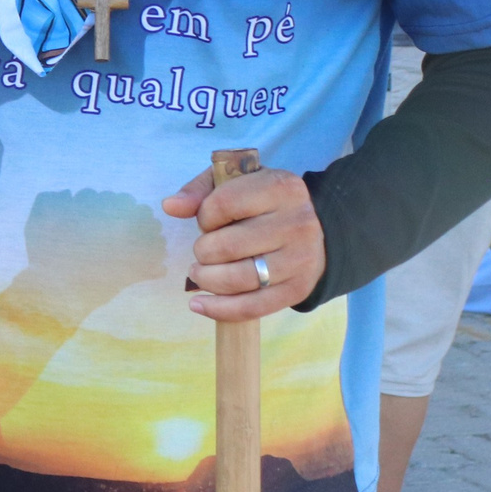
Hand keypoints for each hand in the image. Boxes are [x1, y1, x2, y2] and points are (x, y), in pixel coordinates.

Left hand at [162, 165, 322, 320]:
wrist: (320, 228)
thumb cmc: (265, 202)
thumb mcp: (237, 182)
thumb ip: (200, 189)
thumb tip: (170, 206)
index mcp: (280, 188)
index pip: (223, 205)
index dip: (204, 216)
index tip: (208, 221)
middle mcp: (296, 223)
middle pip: (227, 247)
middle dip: (203, 251)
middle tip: (204, 251)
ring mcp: (300, 259)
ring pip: (238, 279)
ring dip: (207, 279)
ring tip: (200, 273)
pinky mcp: (298, 289)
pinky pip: (253, 307)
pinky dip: (220, 309)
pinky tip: (199, 304)